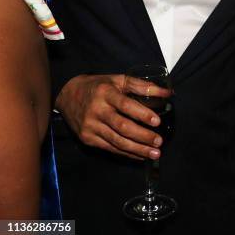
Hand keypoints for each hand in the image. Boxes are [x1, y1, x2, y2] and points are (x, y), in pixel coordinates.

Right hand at [55, 74, 170, 159]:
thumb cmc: (99, 86)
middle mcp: (97, 111)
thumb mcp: (118, 79)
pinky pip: (110, 148)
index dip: (142, 114)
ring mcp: (90, 127)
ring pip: (117, 141)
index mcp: (105, 93)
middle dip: (142, 136)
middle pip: (122, 127)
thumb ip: (142, 85)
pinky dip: (126, 153)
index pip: (126, 105)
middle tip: (159, 142)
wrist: (67, 94)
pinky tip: (139, 155)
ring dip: (137, 149)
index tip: (157, 122)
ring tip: (154, 154)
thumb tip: (168, 93)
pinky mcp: (87, 139)